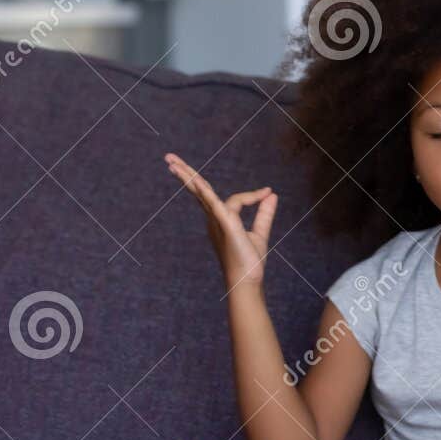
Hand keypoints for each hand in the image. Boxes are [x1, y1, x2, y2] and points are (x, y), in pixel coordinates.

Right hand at [163, 152, 277, 290]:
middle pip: (198, 190)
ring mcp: (217, 221)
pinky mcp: (226, 225)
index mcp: (221, 219)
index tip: (268, 192)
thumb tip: (271, 194)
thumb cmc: (249, 261)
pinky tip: (197, 183)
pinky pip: (215, 205)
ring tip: (171, 162)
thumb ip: (264, 213)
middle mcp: (214, 218)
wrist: (247, 281)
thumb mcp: (259, 233)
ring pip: (202, 193)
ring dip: (188, 176)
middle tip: (169, 158)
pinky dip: (206, 193)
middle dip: (185, 174)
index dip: (253, 195)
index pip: (235, 198)